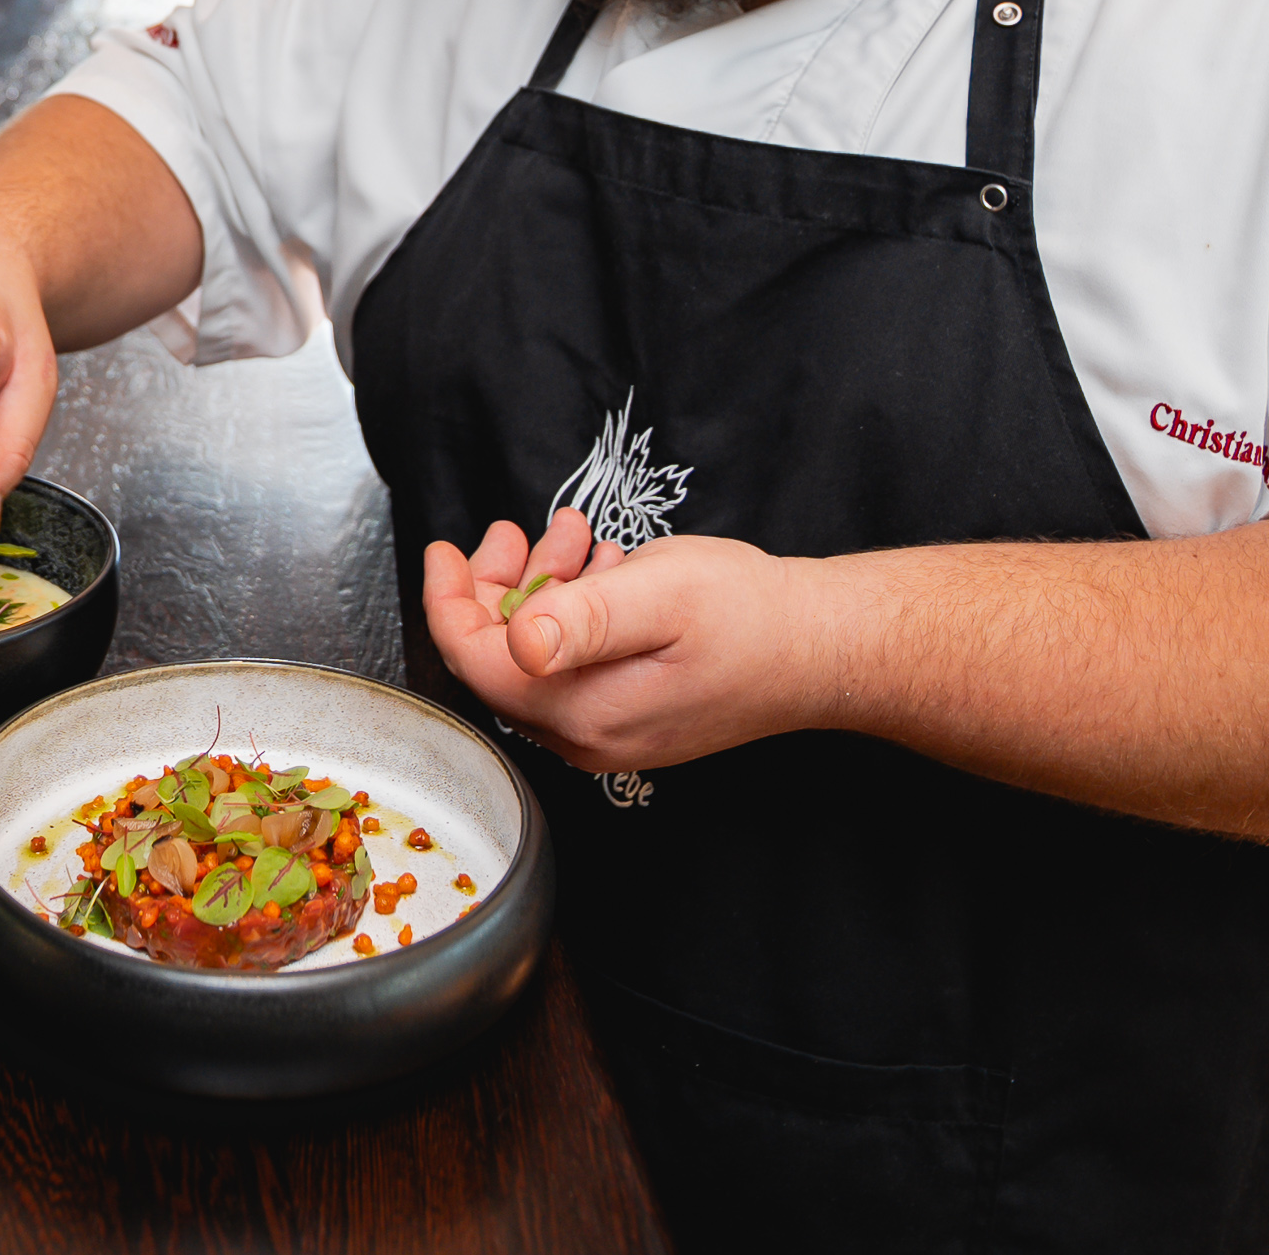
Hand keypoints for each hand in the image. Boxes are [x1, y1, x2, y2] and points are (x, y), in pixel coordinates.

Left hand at [423, 514, 818, 775]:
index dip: (447, 601)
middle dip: (498, 585)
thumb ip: (585, 617)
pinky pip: (575, 665)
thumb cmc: (753, 618)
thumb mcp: (663, 594)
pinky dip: (575, 611)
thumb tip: (519, 640)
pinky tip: (606, 573)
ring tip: (575, 537)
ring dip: (542, 589)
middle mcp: (588, 736)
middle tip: (518, 533)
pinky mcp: (633, 718)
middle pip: (499, 660)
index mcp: (583, 709)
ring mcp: (612, 732)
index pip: (475, 662)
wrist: (824, 649)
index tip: (445, 550)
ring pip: (537, 658)